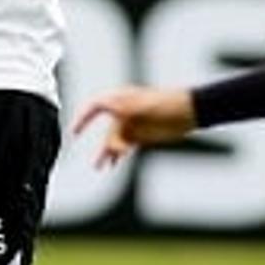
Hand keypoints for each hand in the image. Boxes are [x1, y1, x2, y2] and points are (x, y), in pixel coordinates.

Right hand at [72, 87, 197, 166]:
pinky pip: (123, 147)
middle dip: (99, 144)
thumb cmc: (166, 103)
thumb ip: (124, 124)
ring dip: (106, 153)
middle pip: (104, 129)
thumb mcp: (142, 109)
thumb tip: (111, 141)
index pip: (94, 107)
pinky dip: (117, 155)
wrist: (189, 111)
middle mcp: (123, 112)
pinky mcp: (140, 135)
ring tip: (99, 166)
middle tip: (93, 159)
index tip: (74, 132)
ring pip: (113, 141)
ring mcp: (131, 125)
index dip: (83, 118)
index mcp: (120, 98)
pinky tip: (113, 164)